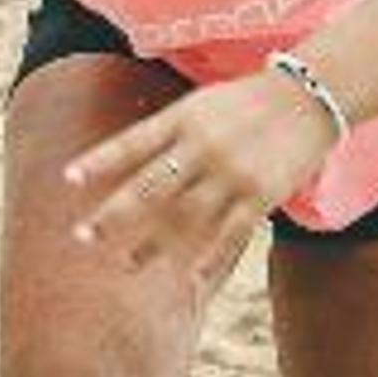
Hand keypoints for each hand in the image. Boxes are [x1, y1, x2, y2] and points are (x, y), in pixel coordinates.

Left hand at [62, 74, 345, 284]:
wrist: (309, 98)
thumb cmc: (247, 102)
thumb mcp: (202, 103)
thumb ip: (168, 131)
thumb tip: (128, 164)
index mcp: (184, 118)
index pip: (133, 142)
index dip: (100, 160)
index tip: (69, 178)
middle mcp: (203, 146)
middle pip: (150, 186)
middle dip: (114, 213)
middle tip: (82, 236)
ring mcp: (231, 172)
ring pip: (183, 217)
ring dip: (152, 243)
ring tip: (125, 262)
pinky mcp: (260, 194)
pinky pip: (230, 232)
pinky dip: (209, 257)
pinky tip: (189, 278)